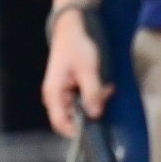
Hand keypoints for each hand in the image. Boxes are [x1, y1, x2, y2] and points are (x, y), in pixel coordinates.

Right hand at [40, 9, 109, 137]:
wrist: (71, 29)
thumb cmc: (76, 47)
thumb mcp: (88, 69)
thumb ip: (91, 92)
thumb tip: (95, 114)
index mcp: (53, 93)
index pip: (60, 123)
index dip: (75, 131)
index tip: (95, 130)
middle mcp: (55, 96)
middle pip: (72, 117)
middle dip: (92, 111)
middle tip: (105, 96)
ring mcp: (62, 93)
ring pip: (80, 109)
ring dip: (95, 101)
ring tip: (107, 88)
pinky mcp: (70, 89)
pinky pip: (83, 100)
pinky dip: (94, 95)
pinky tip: (104, 86)